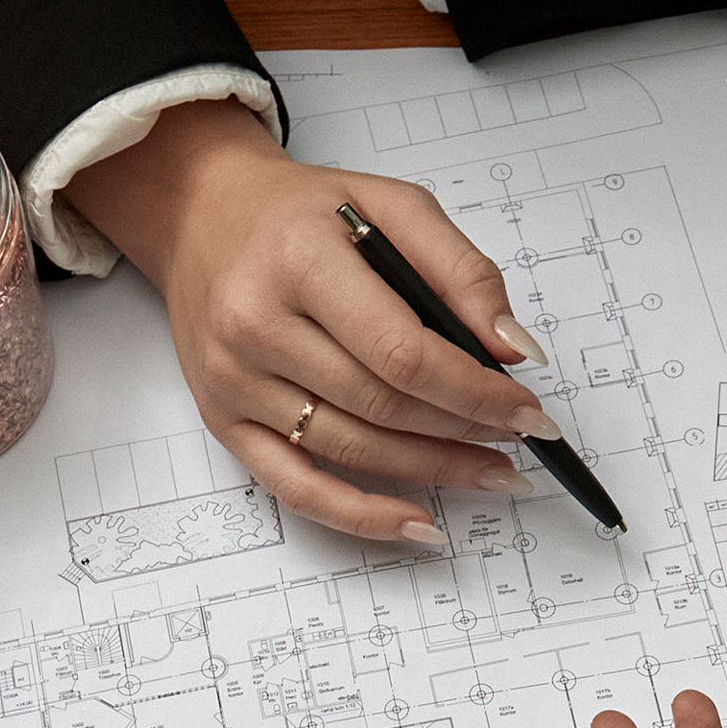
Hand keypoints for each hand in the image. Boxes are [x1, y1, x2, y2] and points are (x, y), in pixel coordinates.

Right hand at [62, 101, 553, 543]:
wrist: (199, 213)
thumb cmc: (297, 213)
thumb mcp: (389, 205)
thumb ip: (460, 270)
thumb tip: (513, 350)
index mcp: (299, 261)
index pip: (403, 352)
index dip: (474, 391)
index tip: (528, 409)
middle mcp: (256, 325)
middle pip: (383, 406)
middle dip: (465, 429)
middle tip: (518, 436)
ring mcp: (234, 381)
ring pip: (354, 450)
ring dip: (434, 469)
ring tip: (491, 469)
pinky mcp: (224, 420)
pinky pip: (298, 490)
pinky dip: (363, 516)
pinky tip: (419, 522)